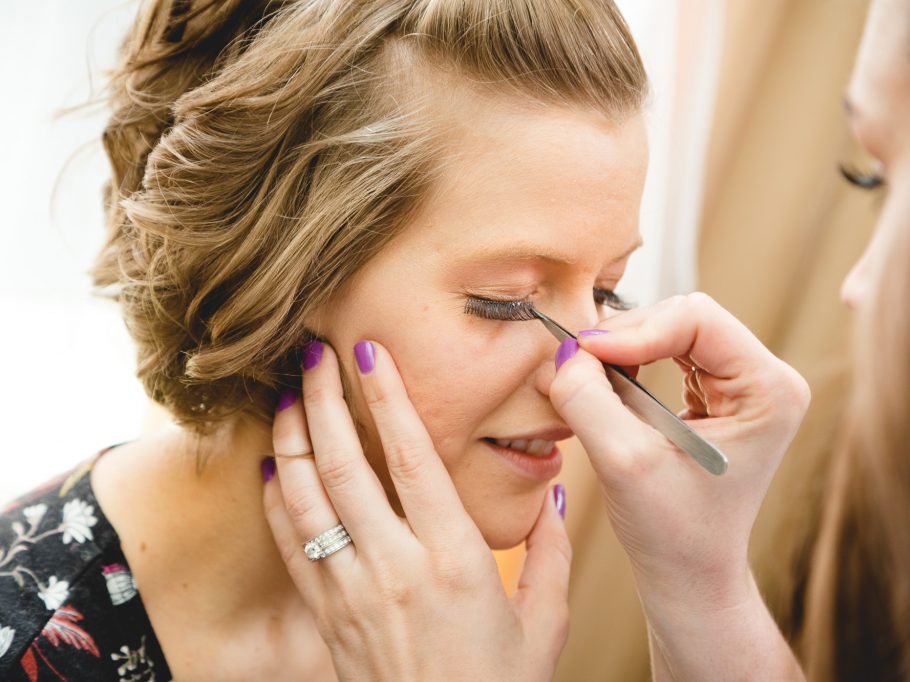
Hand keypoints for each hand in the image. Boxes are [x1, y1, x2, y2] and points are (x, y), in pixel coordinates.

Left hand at [262, 340, 570, 680]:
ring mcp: (353, 593)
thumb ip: (550, 551)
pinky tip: (272, 468)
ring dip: (291, 441)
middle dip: (324, 401)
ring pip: (307, 500)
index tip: (371, 353)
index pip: (412, 458)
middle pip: (345, 466)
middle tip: (313, 354)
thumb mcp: (544, 622)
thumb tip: (555, 492)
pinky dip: (277, 503)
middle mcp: (395, 568)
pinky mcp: (327, 618)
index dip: (388, 398)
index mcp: (455, 560)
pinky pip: (292, 547)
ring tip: (288, 396)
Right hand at [549, 293, 807, 679]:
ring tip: (587, 378)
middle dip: (625, 337)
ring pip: (671, 329)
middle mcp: (766, 379)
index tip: (584, 355)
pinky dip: (629, 362)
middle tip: (576, 365)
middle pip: (683, 316)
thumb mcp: (624, 464)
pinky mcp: (717, 393)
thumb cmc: (673, 534)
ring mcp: (743, 385)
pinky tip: (606, 386)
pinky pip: (666, 351)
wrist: (690, 577)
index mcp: (770, 390)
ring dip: (623, 348)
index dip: (634, 330)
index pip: (696, 318)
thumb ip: (588, 400)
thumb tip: (564, 352)